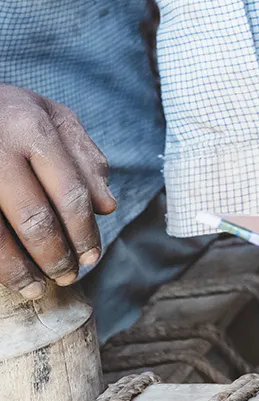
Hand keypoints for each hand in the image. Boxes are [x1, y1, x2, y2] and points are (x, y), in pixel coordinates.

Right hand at [0, 85, 115, 299]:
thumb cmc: (8, 111)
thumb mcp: (52, 116)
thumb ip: (83, 158)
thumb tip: (107, 207)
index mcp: (32, 129)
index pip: (69, 191)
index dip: (83, 232)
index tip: (92, 257)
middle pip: (33, 217)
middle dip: (55, 255)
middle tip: (69, 277)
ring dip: (18, 270)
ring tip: (37, 288)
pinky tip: (6, 275)